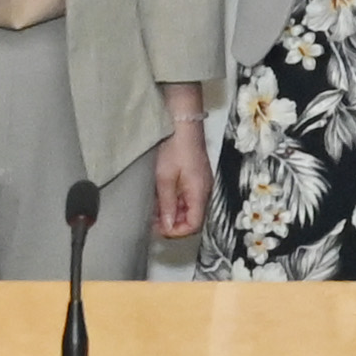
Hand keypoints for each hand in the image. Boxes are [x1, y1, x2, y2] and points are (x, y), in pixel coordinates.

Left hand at [151, 91, 212, 242]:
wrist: (182, 123)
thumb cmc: (174, 147)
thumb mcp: (165, 178)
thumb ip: (167, 204)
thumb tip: (168, 226)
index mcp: (199, 192)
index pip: (193, 224)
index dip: (176, 231)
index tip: (158, 228)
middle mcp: (203, 190)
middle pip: (191, 218)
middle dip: (172, 222)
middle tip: (151, 218)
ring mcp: (200, 183)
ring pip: (188, 208)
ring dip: (171, 211)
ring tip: (153, 206)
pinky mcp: (195, 177)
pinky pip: (186, 197)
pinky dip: (173, 200)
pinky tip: (160, 196)